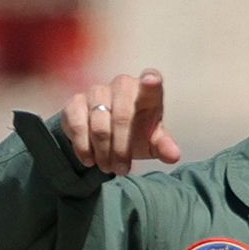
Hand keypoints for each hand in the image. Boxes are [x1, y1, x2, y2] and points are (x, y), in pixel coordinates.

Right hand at [61, 70, 181, 174]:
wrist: (106, 134)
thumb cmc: (137, 133)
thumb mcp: (153, 142)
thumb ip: (163, 146)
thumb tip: (173, 156)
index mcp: (147, 92)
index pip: (151, 80)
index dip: (151, 80)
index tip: (151, 80)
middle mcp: (122, 85)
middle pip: (122, 116)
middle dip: (121, 149)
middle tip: (122, 169)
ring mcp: (97, 91)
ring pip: (99, 125)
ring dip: (103, 152)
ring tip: (108, 167)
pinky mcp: (75, 102)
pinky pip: (77, 125)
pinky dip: (83, 147)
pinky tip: (89, 160)